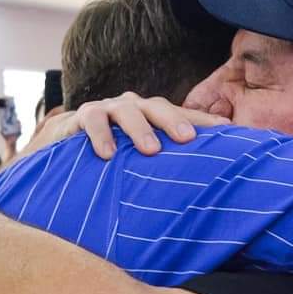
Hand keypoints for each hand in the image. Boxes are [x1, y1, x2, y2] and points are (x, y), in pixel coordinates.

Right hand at [43, 92, 230, 159]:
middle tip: (187, 138)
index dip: (203, 121)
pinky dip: (101, 136)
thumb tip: (209, 187)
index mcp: (153, 115)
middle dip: (173, 121)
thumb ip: (168, 164)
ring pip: (127, 111)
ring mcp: (108, 109)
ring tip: (151, 150)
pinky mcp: (83, 116)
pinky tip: (107, 154)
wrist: (65, 144)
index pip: (182, 114)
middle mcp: (134, 107)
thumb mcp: (141, 158)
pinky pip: (93, 121)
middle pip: (157, 107)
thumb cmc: (114, 153)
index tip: (227, 130)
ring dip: (140, 129)